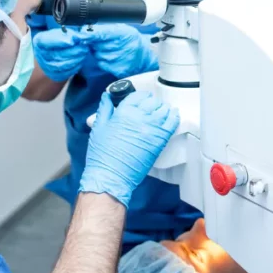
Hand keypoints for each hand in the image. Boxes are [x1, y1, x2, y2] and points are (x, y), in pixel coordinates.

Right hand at [32, 28, 90, 81]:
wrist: (54, 53)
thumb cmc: (59, 40)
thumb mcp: (63, 33)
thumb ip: (70, 34)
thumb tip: (80, 37)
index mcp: (40, 41)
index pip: (47, 41)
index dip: (60, 41)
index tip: (73, 41)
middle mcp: (40, 55)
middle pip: (57, 55)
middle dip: (73, 51)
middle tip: (84, 47)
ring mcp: (46, 67)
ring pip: (62, 65)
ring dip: (76, 59)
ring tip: (84, 53)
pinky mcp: (54, 75)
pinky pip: (66, 73)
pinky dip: (75, 67)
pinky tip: (80, 60)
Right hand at [79, 91, 179, 205]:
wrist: (111, 176)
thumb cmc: (102, 155)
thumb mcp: (98, 127)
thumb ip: (105, 109)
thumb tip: (108, 96)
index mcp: (123, 112)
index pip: (137, 96)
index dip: (140, 95)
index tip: (142, 97)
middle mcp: (140, 117)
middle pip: (152, 101)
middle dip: (151, 101)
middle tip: (150, 105)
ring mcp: (152, 129)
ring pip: (163, 110)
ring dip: (162, 108)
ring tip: (161, 109)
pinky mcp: (160, 141)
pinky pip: (172, 123)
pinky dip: (174, 117)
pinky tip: (173, 115)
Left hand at [86, 23, 158, 78]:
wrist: (143, 58)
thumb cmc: (131, 41)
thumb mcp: (123, 29)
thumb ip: (106, 27)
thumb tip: (87, 28)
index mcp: (125, 34)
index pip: (103, 33)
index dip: (91, 34)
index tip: (82, 33)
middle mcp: (123, 47)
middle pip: (97, 45)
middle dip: (94, 42)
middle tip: (101, 41)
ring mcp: (120, 60)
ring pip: (98, 54)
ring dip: (98, 51)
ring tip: (108, 49)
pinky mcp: (118, 70)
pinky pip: (101, 63)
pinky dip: (102, 60)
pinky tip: (110, 57)